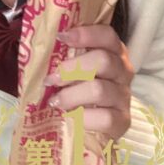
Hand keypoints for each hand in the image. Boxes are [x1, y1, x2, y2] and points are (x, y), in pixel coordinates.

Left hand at [44, 24, 133, 140]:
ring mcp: (124, 96)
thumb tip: (39, 48)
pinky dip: (82, 118)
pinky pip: (104, 117)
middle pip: (104, 60)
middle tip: (51, 79)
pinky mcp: (123, 120)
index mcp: (111, 53)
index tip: (61, 37)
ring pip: (99, 89)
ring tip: (55, 102)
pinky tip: (70, 118)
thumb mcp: (69, 72)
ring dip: (71, 95)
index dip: (86, 34)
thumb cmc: (74, 93)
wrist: (86, 131)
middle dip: (72, 69)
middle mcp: (122, 71)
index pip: (107, 35)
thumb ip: (62, 58)